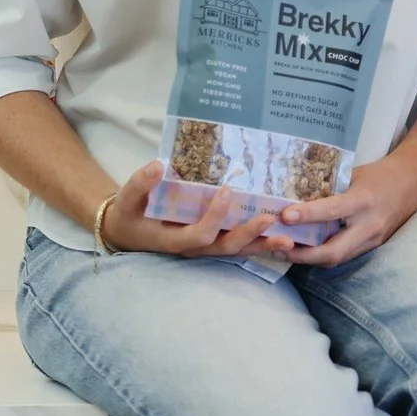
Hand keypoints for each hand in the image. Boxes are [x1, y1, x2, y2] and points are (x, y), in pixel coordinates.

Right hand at [103, 160, 281, 258]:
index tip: (227, 192)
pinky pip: (238, 246)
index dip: (214, 217)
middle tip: (270, 219)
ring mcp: (205, 248)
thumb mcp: (126, 199)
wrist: (126, 232)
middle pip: (225, 247)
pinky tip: (283, 237)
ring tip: (290, 239)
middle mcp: (193, 248)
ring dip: (263, 245)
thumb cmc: (128, 213)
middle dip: (249, 235)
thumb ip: (140, 183)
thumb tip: (158, 164)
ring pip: (237, 251)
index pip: (199, 234)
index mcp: (173, 239)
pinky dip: (260, 243)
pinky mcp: (213, 242)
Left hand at [269, 151, 416, 268]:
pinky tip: (307, 250)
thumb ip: (329, 187)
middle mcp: (368, 225)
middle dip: (303, 255)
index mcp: (363, 200)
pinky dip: (323, 255)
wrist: (412, 184)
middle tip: (277, 247)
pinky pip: (344, 255)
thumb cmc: (380, 174)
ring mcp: (372, 239)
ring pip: (337, 258)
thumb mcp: (354, 174)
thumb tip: (296, 193)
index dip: (307, 215)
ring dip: (309, 258)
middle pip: (333, 251)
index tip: (284, 216)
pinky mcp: (372, 246)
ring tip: (285, 251)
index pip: (332, 211)